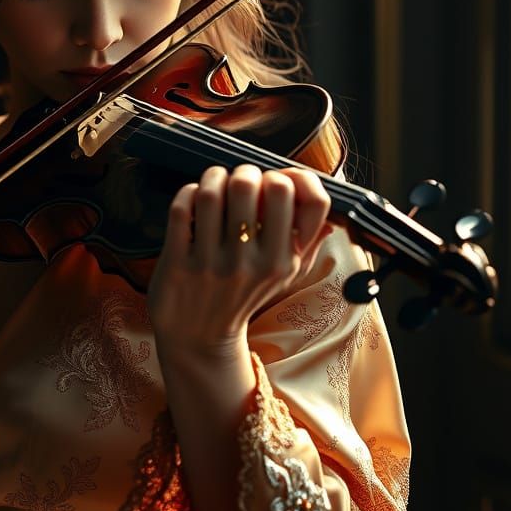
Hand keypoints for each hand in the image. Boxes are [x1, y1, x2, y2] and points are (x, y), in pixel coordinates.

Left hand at [147, 164, 331, 357]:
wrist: (200, 338)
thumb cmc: (244, 295)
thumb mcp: (285, 276)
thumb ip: (308, 243)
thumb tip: (332, 214)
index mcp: (283, 261)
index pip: (307, 200)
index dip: (288, 178)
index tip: (273, 184)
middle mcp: (251, 263)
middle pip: (253, 184)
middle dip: (245, 171)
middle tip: (238, 181)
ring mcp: (212, 264)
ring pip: (212, 192)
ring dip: (212, 177)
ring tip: (214, 183)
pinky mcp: (178, 265)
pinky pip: (182, 209)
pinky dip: (187, 194)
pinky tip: (192, 200)